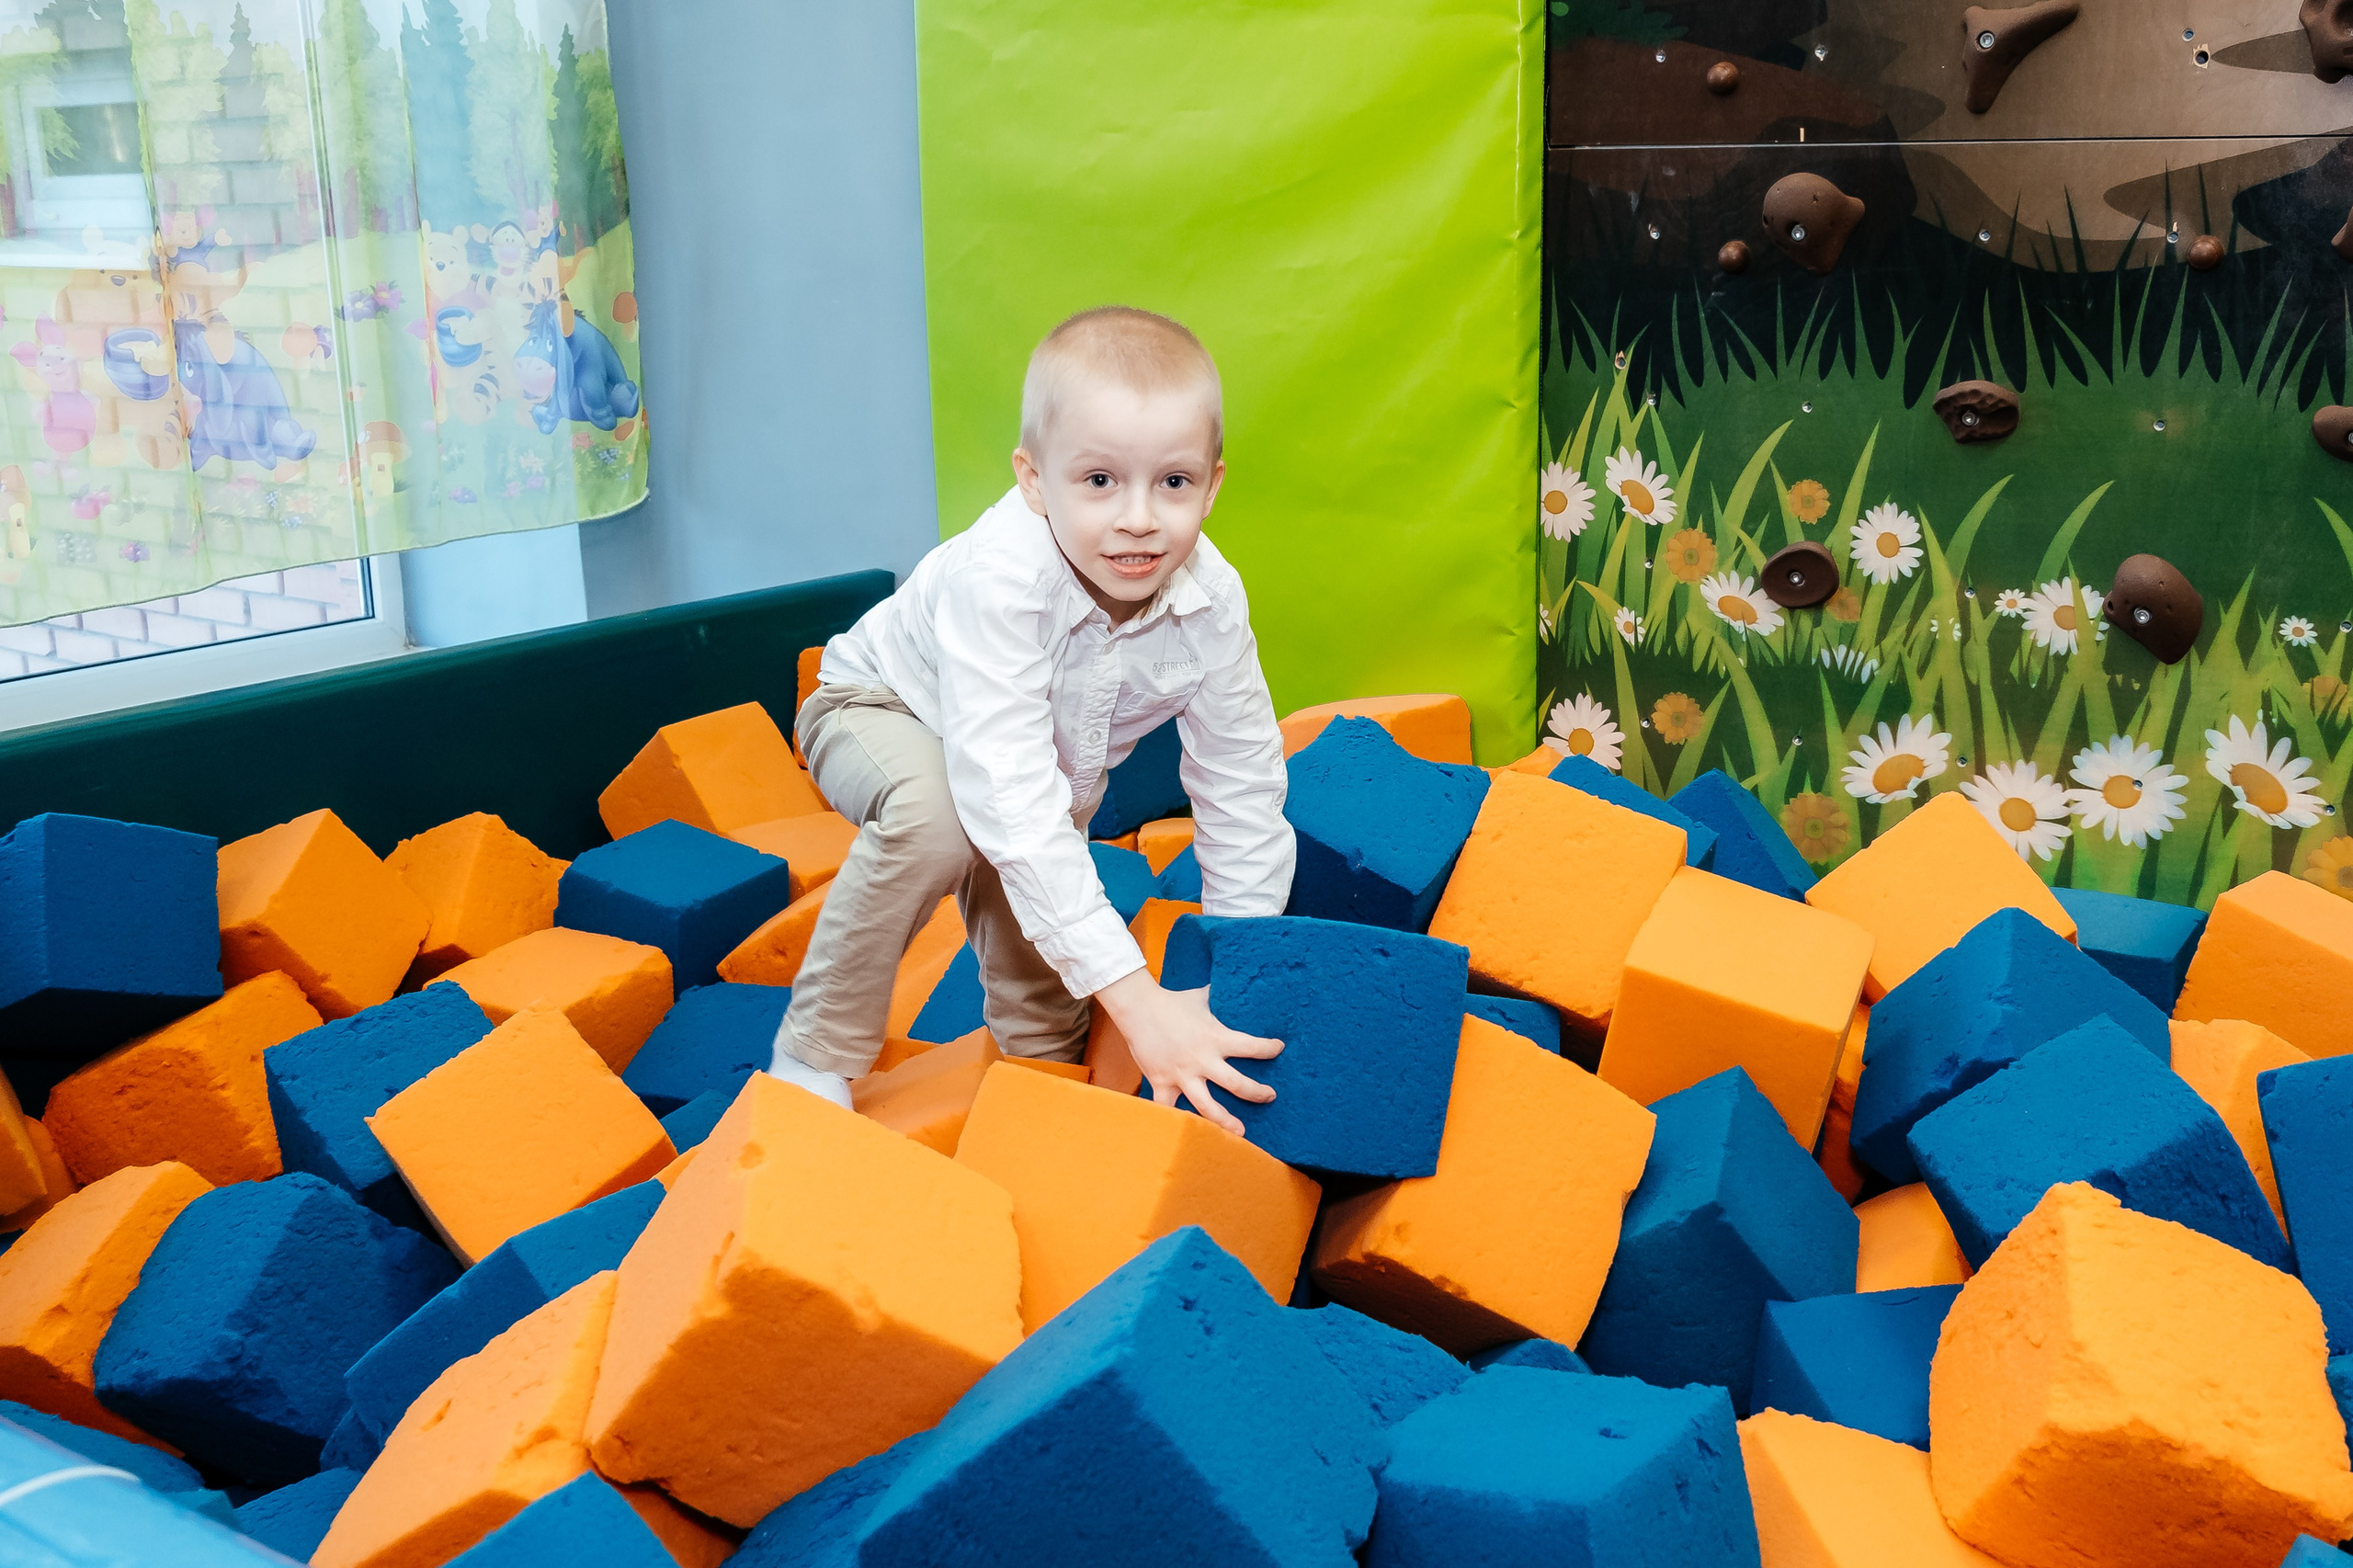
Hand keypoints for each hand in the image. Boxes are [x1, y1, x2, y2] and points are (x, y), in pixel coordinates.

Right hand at [1094, 967, 1281, 1136]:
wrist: (1138, 1008)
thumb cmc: (1172, 1001)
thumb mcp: (1201, 997)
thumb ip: (1219, 997)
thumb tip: (1237, 983)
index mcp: (1215, 1038)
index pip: (1252, 1047)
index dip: (1269, 1049)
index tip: (1278, 1049)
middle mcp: (1201, 1060)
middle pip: (1237, 1085)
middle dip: (1257, 1093)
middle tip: (1269, 1096)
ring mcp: (1181, 1075)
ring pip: (1207, 1106)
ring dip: (1225, 1121)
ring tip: (1240, 1132)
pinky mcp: (1161, 1082)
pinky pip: (1168, 1108)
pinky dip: (1175, 1122)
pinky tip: (1187, 1133)